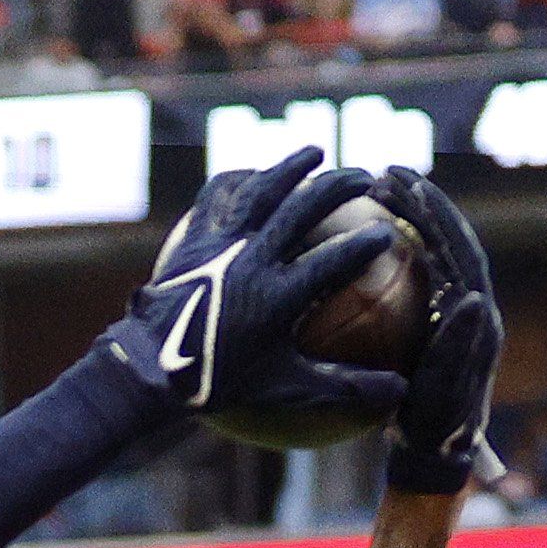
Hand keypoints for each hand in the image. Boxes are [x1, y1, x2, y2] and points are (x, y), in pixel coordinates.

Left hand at [112, 148, 393, 440]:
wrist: (148, 369)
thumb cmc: (218, 383)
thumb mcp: (286, 387)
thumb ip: (343, 386)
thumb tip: (398, 393)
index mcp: (277, 296)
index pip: (333, 260)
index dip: (363, 244)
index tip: (386, 234)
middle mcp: (251, 260)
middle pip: (304, 206)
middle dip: (338, 186)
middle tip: (363, 178)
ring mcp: (221, 243)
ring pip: (262, 189)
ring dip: (292, 167)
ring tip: (316, 153)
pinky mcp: (195, 237)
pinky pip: (218, 196)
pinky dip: (238, 179)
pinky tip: (252, 173)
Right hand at [373, 169, 501, 496]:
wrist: (432, 453)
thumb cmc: (433, 430)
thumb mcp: (443, 393)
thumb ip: (458, 348)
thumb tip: (475, 297)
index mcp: (480, 315)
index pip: (461, 249)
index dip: (438, 215)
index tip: (409, 185)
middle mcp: (470, 305)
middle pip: (447, 239)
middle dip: (420, 202)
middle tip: (386, 174)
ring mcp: (449, 311)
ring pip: (428, 253)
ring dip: (403, 221)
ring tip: (370, 196)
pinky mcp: (428, 321)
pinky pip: (408, 276)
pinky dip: (386, 254)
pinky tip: (351, 242)